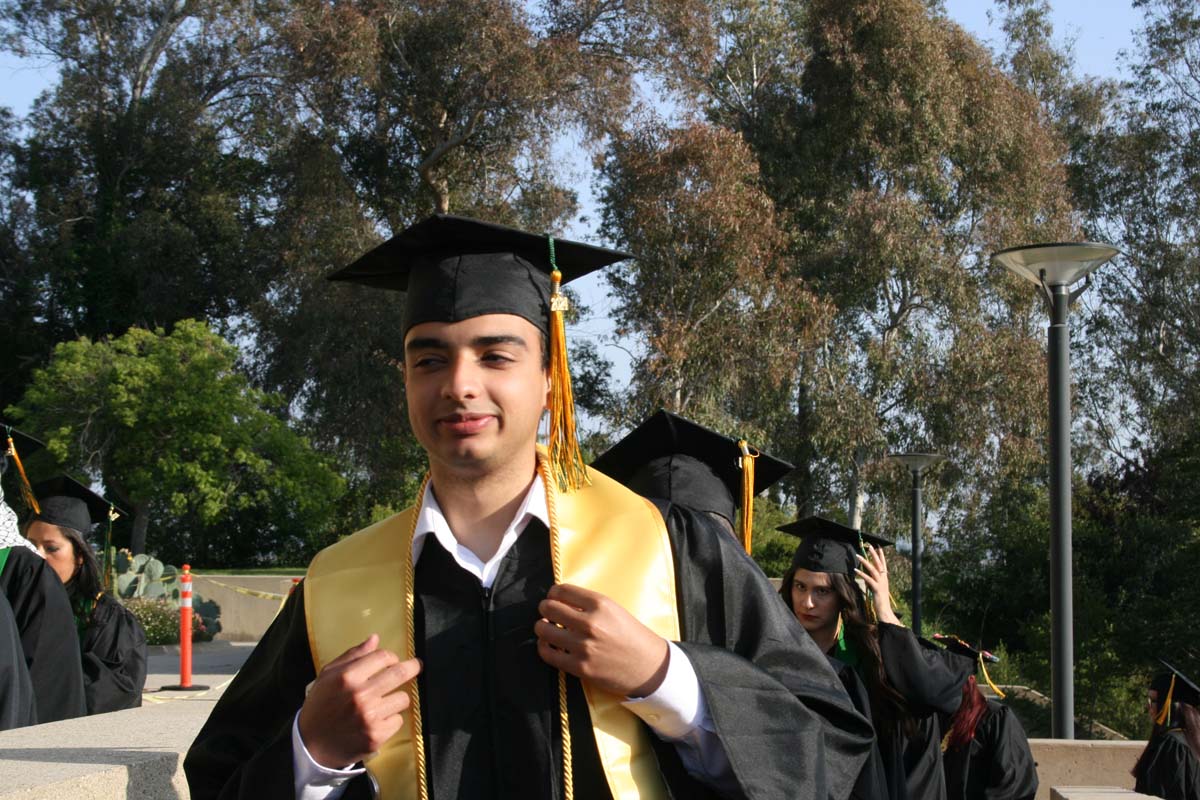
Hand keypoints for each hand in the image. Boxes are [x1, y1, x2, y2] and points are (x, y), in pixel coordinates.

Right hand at [297, 634, 421, 767]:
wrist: (310, 744)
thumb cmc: (320, 705)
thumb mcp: (328, 675)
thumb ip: (353, 655)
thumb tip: (375, 639)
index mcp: (348, 676)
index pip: (384, 657)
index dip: (391, 657)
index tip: (392, 661)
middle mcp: (361, 695)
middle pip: (400, 674)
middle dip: (413, 667)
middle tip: (417, 666)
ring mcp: (370, 717)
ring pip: (403, 698)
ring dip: (397, 698)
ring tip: (385, 701)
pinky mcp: (376, 736)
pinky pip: (398, 720)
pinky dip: (391, 719)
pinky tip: (377, 720)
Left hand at [535, 583, 669, 697]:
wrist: (649, 666)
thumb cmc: (632, 636)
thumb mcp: (614, 610)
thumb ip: (588, 604)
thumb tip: (560, 600)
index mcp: (600, 604)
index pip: (562, 590)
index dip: (553, 593)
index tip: (553, 597)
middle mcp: (591, 623)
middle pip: (549, 608)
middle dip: (545, 608)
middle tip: (547, 611)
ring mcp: (584, 646)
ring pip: (544, 630)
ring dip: (541, 627)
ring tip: (545, 627)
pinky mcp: (580, 667)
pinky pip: (548, 653)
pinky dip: (544, 647)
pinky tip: (548, 644)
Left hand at [855, 545, 901, 625]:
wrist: (885, 611)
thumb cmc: (880, 601)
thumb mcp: (877, 589)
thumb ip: (873, 582)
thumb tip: (867, 577)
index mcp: (884, 579)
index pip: (883, 565)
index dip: (881, 556)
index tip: (878, 548)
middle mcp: (884, 579)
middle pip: (879, 564)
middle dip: (874, 554)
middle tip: (870, 546)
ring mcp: (881, 584)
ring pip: (873, 570)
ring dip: (865, 562)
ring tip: (858, 555)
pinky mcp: (877, 589)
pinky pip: (869, 579)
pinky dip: (862, 574)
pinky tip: (855, 570)